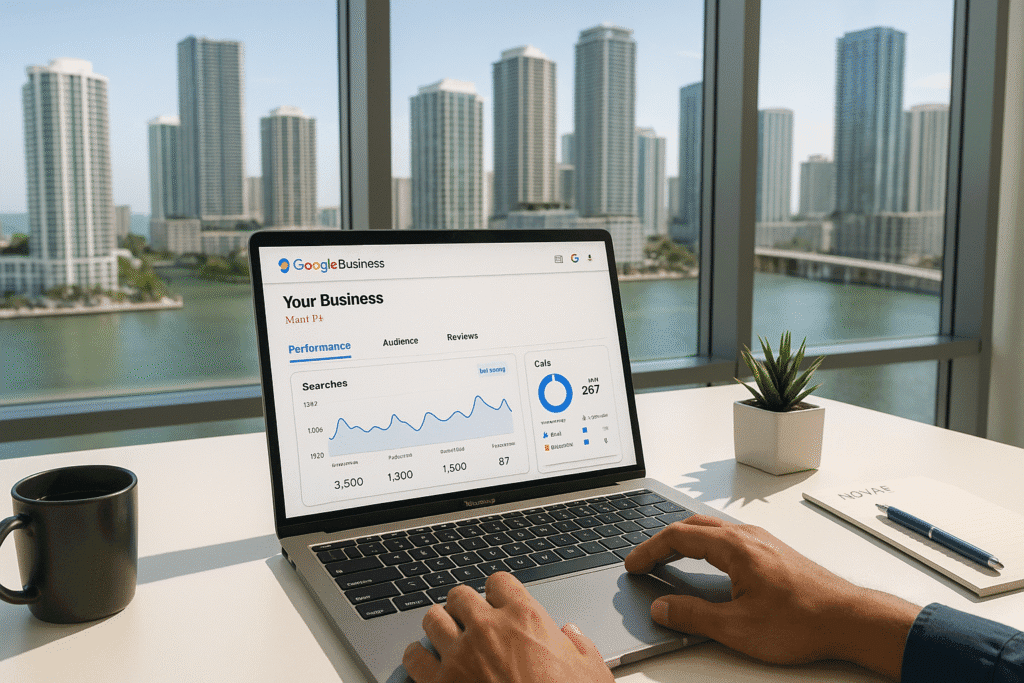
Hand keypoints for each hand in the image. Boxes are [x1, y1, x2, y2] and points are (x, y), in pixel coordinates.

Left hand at [402, 571, 613, 682]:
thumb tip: (570, 634)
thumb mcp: (592, 672)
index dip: (497, 592)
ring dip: (439, 625)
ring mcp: (460, 655)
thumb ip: (579, 646)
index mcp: (525, 617)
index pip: (499, 581)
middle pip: (459, 595)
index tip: (497, 603)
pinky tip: (425, 662)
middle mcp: (488, 628)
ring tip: (445, 635)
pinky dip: (417, 656)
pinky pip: (414, 656)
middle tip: (469, 619)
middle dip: (463, 606)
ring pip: (432, 618)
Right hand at [624, 515, 920, 679]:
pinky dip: (706, 545)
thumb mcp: (737, 627)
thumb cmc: (803, 620)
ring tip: (670, 558)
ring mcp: (763, 542)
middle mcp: (748, 537)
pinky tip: (709, 564)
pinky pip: (730, 538)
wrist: (850, 619)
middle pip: (693, 526)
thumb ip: (693, 616)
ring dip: (686, 540)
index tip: (634, 564)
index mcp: (734, 547)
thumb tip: (663, 608)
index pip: (678, 537)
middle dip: (663, 541)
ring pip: (713, 530)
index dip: (650, 550)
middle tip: (645, 560)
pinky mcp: (774, 553)